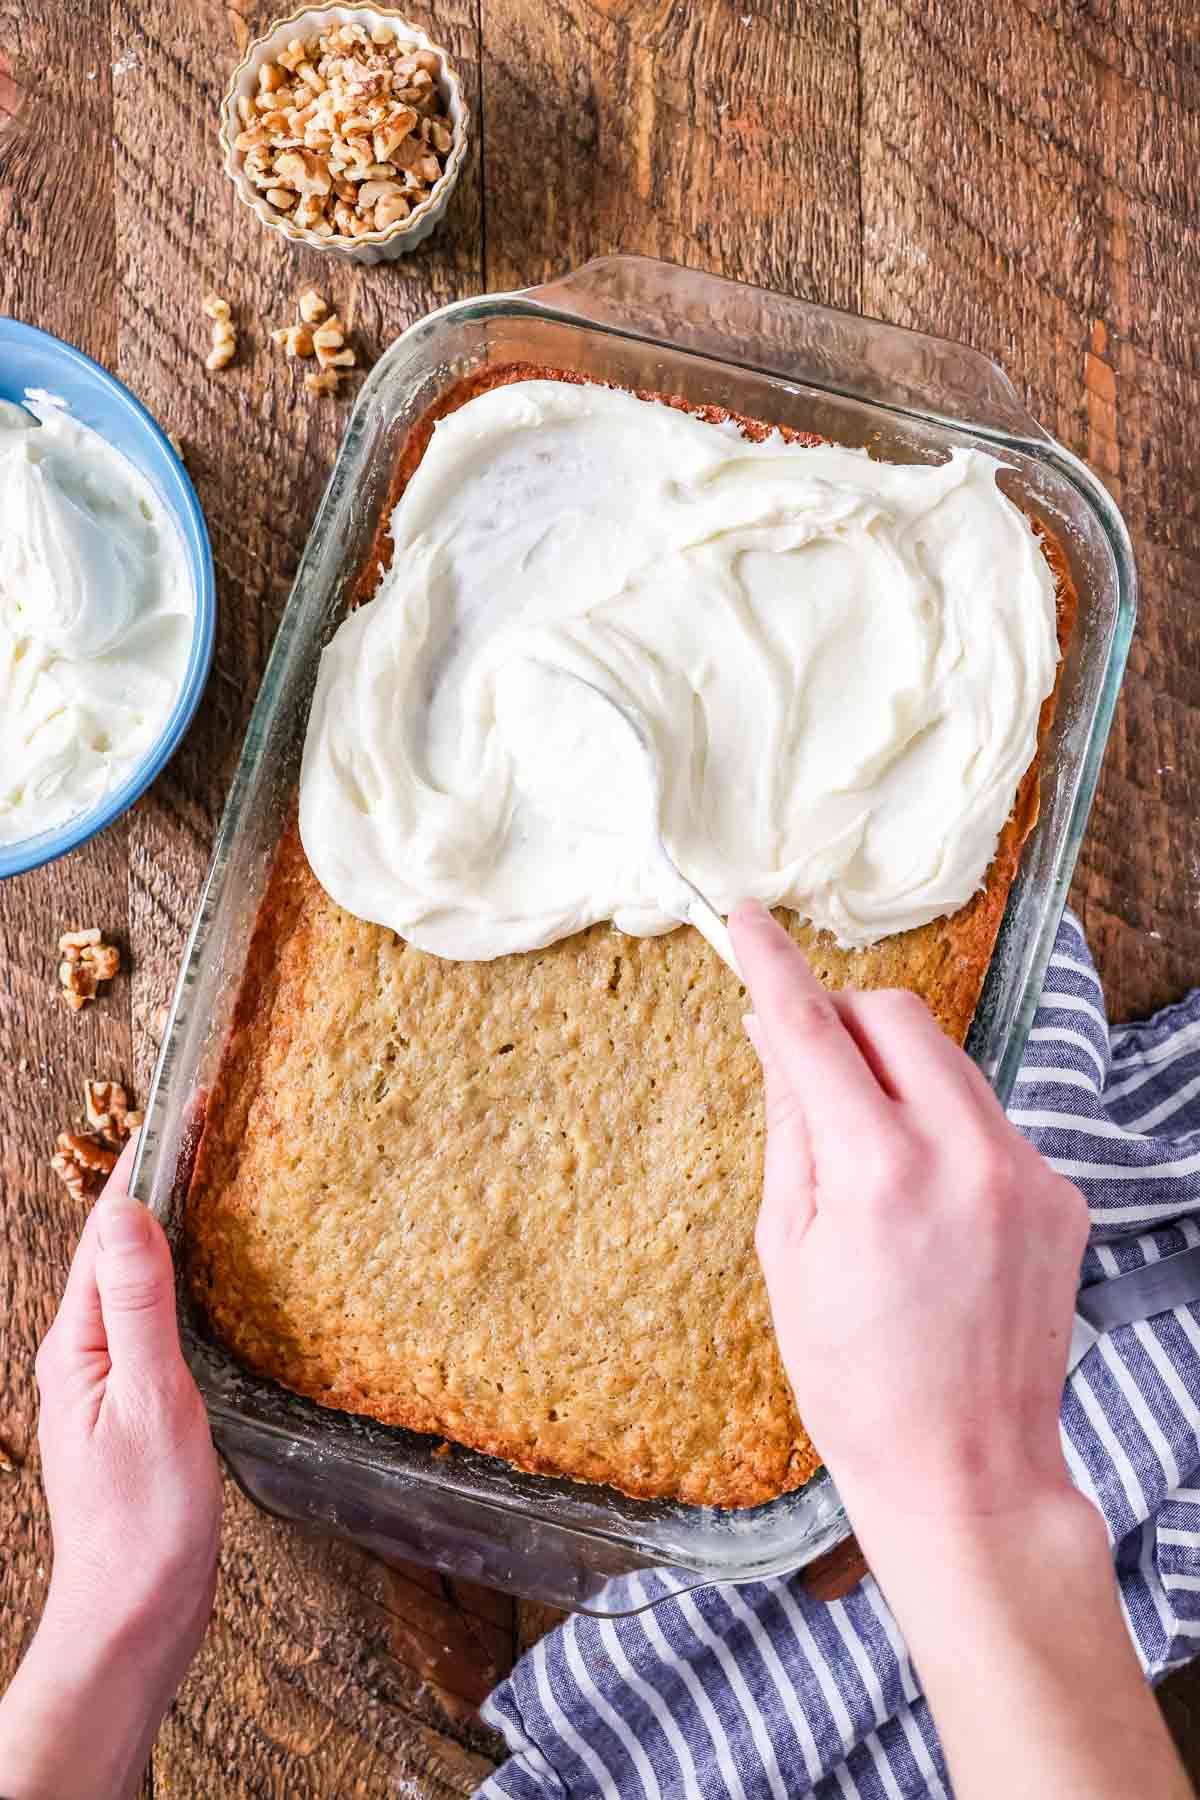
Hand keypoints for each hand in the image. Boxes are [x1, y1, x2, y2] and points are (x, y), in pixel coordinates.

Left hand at [0, 1138, 220, 1799]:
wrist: (136, 1615)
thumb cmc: (145, 1519)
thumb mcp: (153, 1399)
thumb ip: (140, 1304)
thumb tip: (126, 1212)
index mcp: (77, 1343)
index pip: (107, 1232)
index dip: (144, 1166)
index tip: (180, 1106)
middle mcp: (82, 1355)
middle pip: (116, 1250)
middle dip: (156, 1185)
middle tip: (208, 1127)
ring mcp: (105, 1383)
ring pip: (135, 1285)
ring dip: (168, 1230)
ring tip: (213, 1181)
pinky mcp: (134, 1410)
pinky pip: (153, 1322)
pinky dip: (181, 1283)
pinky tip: (212, 1279)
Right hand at [730, 900, 1087, 1522]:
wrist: (967, 1470)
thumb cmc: (853, 1380)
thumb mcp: (787, 1253)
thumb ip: (789, 1129)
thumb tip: (779, 1038)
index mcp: (879, 1173)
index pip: (814, 1031)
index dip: (772, 966)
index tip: (747, 920)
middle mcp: (964, 1154)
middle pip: (897, 1017)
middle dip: (843, 1019)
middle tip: (806, 1064)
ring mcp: (1025, 1172)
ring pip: (948, 1061)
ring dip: (895, 1072)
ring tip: (866, 1154)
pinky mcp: (1060, 1194)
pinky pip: (988, 1118)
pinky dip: (943, 1126)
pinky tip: (923, 1201)